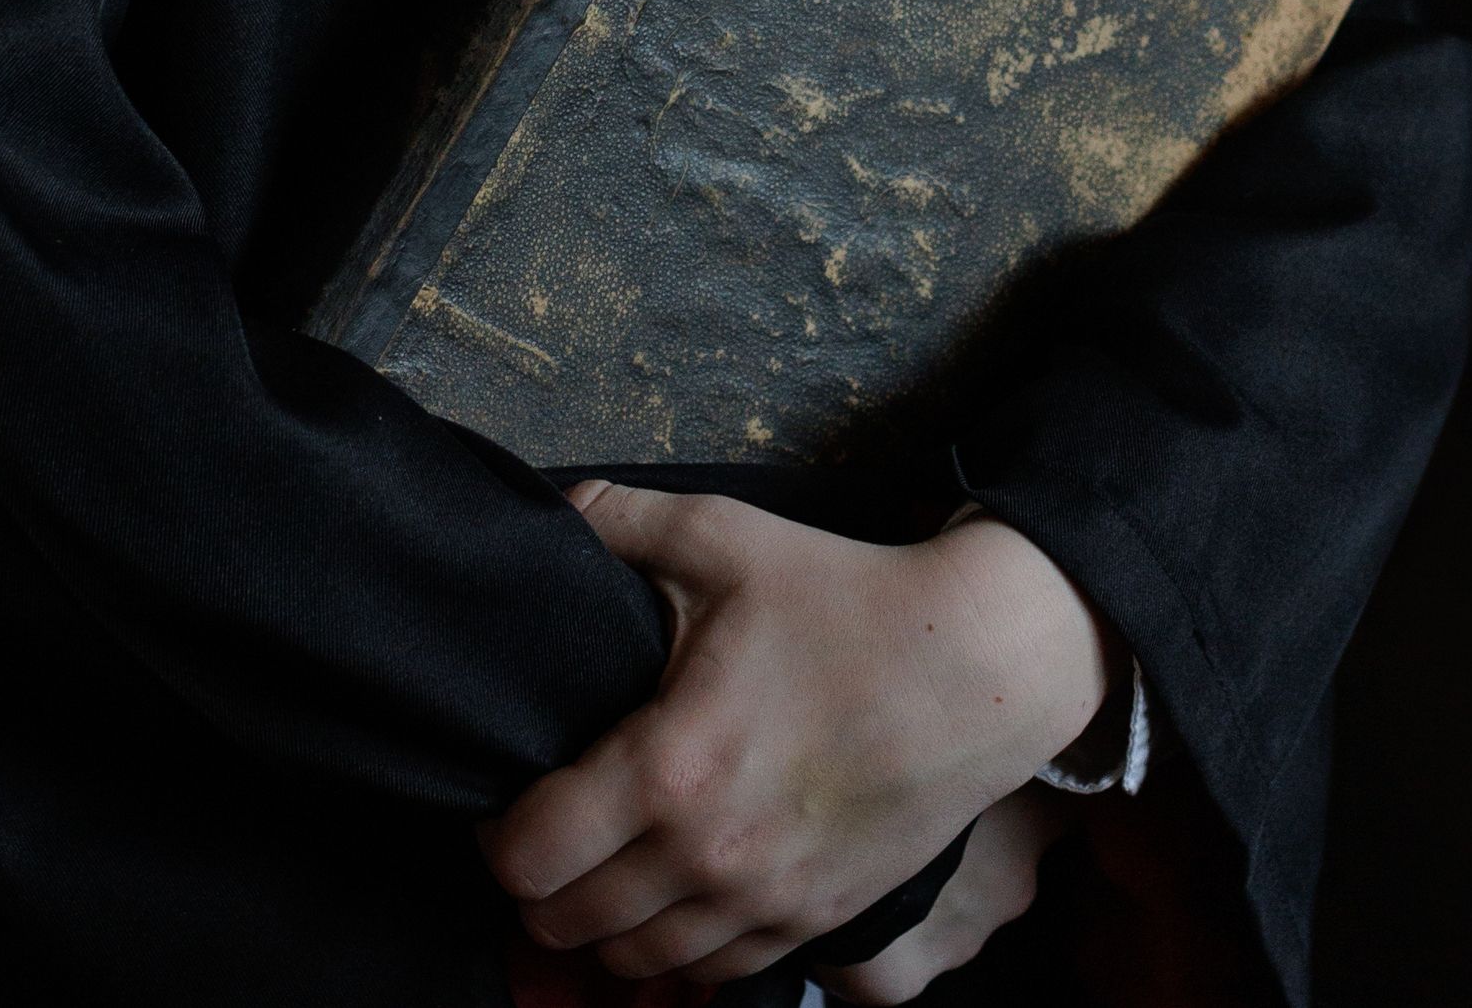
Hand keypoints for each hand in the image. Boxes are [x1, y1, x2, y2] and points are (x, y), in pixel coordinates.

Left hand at [479, 486, 1109, 990]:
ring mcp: (764, 903)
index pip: (530, 854)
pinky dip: (678, 951)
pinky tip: (676, 897)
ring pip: (638, 964)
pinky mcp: (816, 923)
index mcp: (668, 769)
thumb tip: (555, 509)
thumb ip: (619, 520)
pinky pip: (714, 974)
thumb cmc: (845, 600)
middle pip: (569, 924)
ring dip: (604, 926)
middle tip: (546, 835)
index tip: (505, 801)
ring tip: (603, 869)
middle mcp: (707, 858)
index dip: (496, 835)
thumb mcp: (723, 535)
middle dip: (539, 887)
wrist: (975, 668)